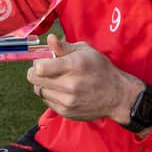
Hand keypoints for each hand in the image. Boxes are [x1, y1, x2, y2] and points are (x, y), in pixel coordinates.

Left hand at [27, 34, 143, 123]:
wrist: (116, 95)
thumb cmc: (100, 68)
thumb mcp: (86, 51)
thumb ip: (64, 46)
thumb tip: (49, 39)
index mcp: (74, 66)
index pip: (40, 68)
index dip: (38, 62)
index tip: (43, 61)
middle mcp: (69, 85)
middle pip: (35, 79)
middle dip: (36, 72)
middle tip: (44, 69)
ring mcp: (67, 101)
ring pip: (39, 91)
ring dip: (43, 84)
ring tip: (56, 79)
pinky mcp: (66, 112)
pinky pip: (47, 101)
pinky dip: (50, 94)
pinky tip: (62, 90)